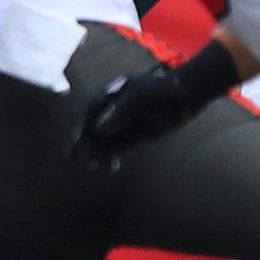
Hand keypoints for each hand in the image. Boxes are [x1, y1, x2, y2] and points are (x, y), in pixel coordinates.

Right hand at [75, 64, 207, 160]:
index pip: (88, 116)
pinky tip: (111, 168)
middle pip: (92, 130)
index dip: (78, 132)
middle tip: (78, 160)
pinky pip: (118, 147)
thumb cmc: (161, 90)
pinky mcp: (133, 135)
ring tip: (94, 168)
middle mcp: (111, 111)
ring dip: (98, 154)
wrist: (185, 96)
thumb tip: (97, 129)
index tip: (73, 148)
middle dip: (85, 146)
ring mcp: (122, 123)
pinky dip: (112, 157)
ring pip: (104, 141)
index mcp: (108, 97)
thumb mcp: (140, 96)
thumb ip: (120, 110)